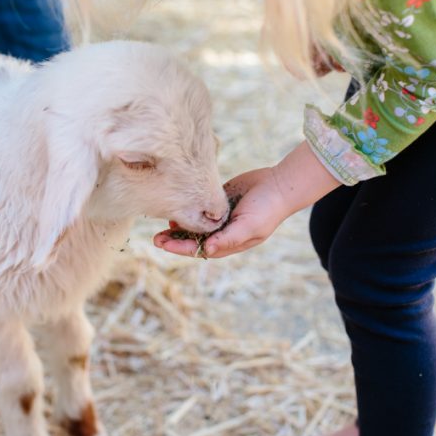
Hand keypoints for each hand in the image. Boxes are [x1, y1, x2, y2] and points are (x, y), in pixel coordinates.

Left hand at [154, 141, 342, 257]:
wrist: (280, 184)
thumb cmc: (267, 209)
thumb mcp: (250, 226)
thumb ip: (228, 239)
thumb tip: (207, 251)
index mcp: (229, 243)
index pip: (200, 249)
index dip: (180, 249)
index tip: (163, 245)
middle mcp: (223, 232)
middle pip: (194, 240)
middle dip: (174, 241)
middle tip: (155, 238)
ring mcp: (220, 217)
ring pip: (195, 226)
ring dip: (179, 227)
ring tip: (162, 225)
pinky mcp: (219, 202)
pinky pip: (199, 209)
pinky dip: (188, 210)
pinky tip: (177, 208)